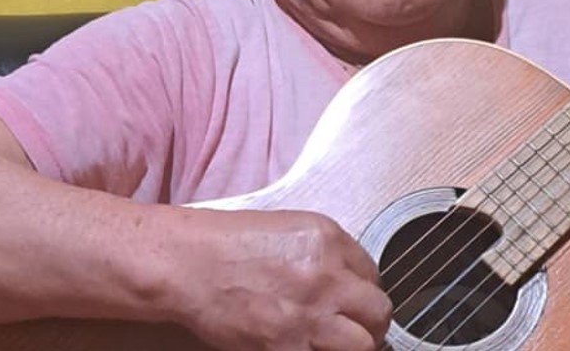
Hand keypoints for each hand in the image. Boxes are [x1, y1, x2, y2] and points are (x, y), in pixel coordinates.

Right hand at [170, 208, 391, 350]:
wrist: (191, 265)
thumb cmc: (231, 244)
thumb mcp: (291, 229)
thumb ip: (327, 254)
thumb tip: (350, 283)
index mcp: (329, 240)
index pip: (373, 274)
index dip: (363, 291)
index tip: (351, 301)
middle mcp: (327, 277)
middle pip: (379, 313)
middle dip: (371, 323)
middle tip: (356, 329)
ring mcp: (309, 317)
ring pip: (363, 345)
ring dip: (353, 346)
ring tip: (335, 343)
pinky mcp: (286, 349)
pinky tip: (306, 347)